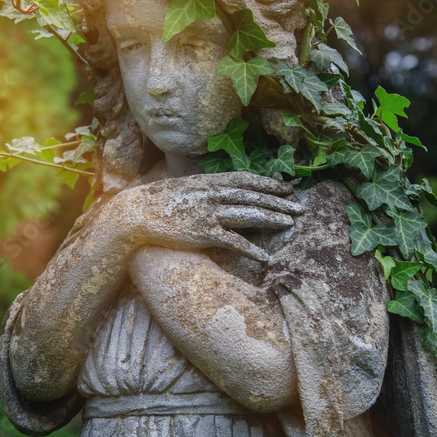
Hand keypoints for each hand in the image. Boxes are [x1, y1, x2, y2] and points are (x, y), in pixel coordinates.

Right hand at [108, 171, 302, 262]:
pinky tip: (266, 257)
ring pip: (249, 214)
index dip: (268, 183)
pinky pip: (233, 241)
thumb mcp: (183, 188)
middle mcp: (212, 195)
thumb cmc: (156, 202)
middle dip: (279, 201)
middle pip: (253, 196)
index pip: (245, 180)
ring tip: (291, 224)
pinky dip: (252, 249)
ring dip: (273, 218)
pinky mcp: (203, 232)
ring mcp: (209, 213)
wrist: (136, 212)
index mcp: (208, 182)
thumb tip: (215, 191)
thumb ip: (202, 189)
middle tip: (300, 207)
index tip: (285, 188)